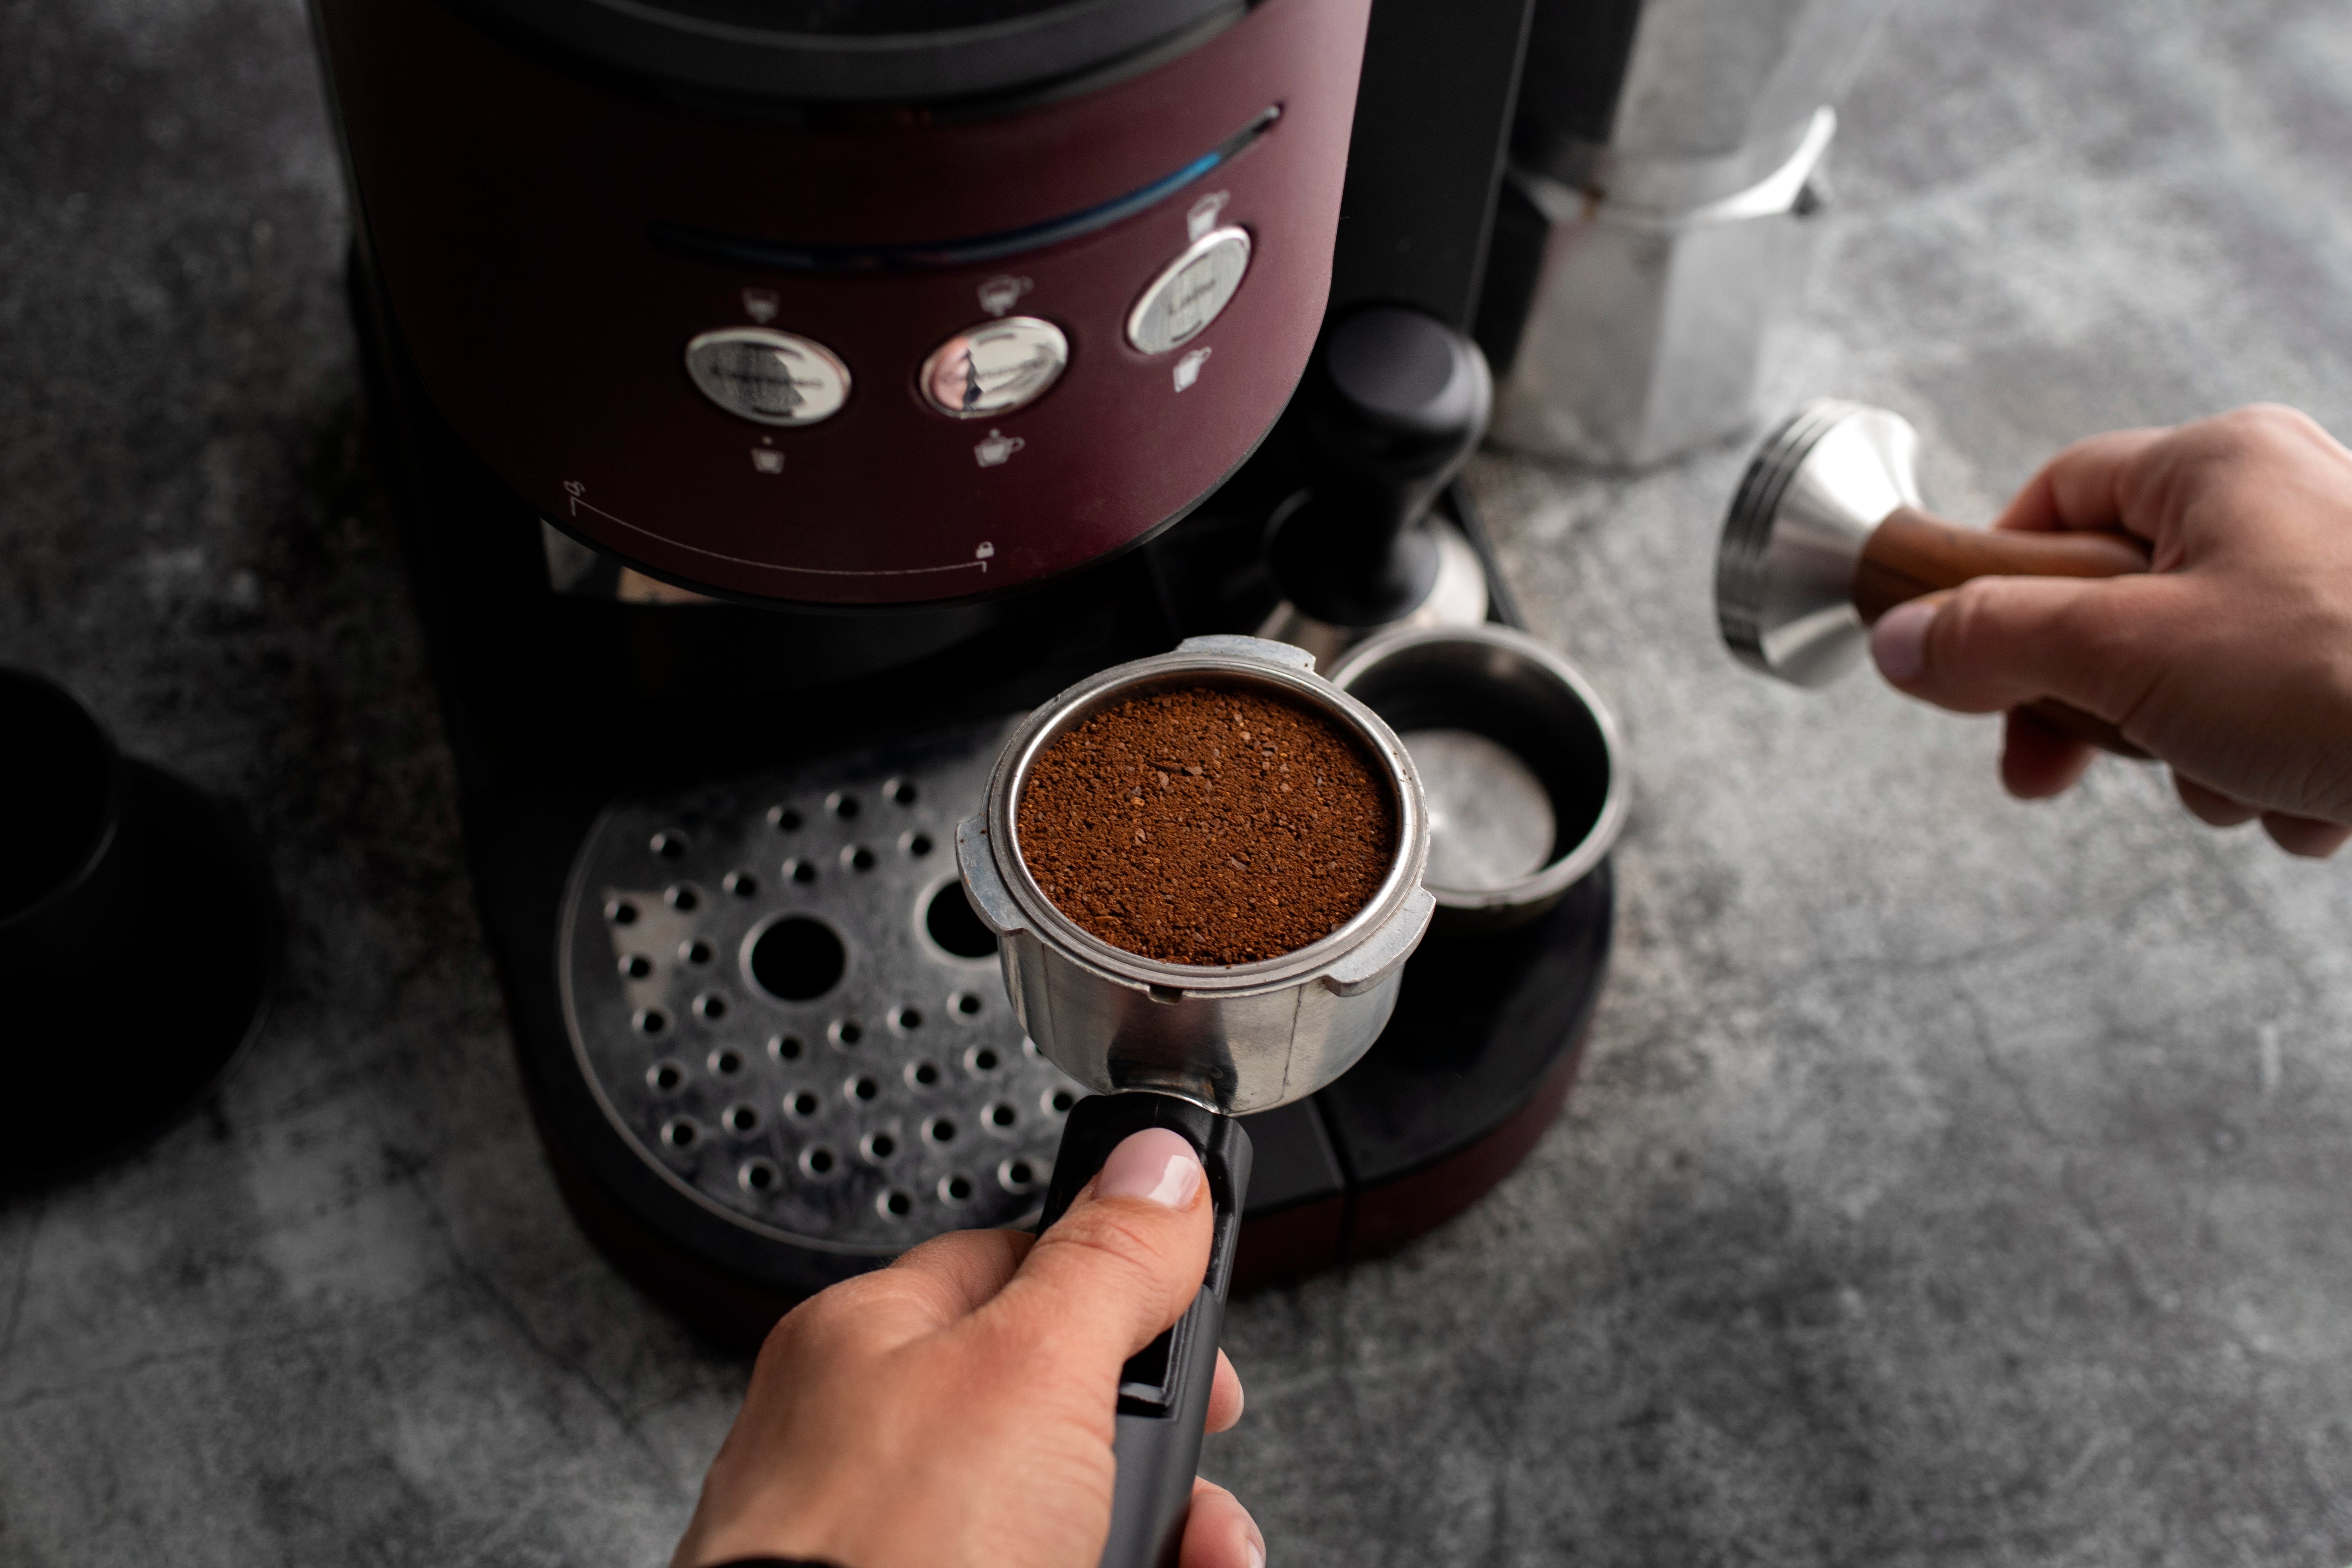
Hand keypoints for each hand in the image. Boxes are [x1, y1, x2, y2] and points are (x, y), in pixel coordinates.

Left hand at [671, 1128, 1260, 1567]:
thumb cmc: (878, 1563)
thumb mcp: (1028, 1372)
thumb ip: (1103, 1261)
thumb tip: (1156, 1164)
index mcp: (870, 1341)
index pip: (1021, 1264)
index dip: (1125, 1293)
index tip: (1197, 1346)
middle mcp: (870, 1446)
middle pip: (1063, 1409)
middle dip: (1161, 1450)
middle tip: (1192, 1481)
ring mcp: (900, 1546)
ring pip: (1067, 1513)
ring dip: (1162, 1532)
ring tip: (1196, 1560)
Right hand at [1869, 404, 2351, 855]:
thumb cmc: (2344, 675)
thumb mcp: (2126, 653)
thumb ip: (1994, 641)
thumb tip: (1897, 642)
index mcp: (2220, 465)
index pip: (2057, 494)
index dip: (1996, 584)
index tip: (1972, 671)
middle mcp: (2284, 505)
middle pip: (2119, 605)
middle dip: (2099, 707)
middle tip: (2063, 769)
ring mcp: (2337, 588)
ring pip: (2197, 679)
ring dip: (2197, 758)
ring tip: (2245, 780)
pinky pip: (2279, 721)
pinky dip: (2276, 776)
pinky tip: (2313, 800)